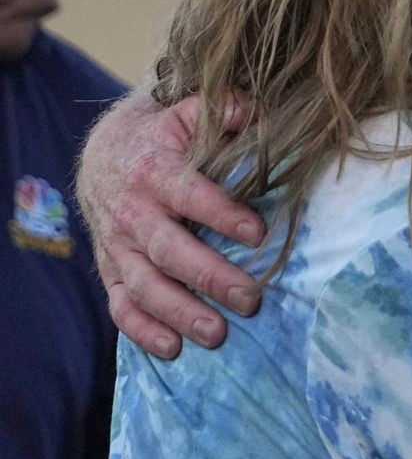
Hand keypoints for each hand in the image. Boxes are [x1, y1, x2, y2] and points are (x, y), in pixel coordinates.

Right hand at [77, 90, 263, 358]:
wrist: (105, 154)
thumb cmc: (164, 136)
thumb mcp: (187, 112)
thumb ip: (222, 109)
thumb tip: (254, 111)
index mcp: (155, 172)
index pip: (190, 195)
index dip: (221, 214)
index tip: (259, 234)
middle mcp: (133, 213)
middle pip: (169, 251)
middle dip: (209, 277)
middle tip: (250, 299)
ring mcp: (119, 246)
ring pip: (144, 286)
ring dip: (180, 313)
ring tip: (218, 334)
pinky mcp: (111, 270)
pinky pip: (121, 306)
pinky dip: (142, 331)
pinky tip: (173, 349)